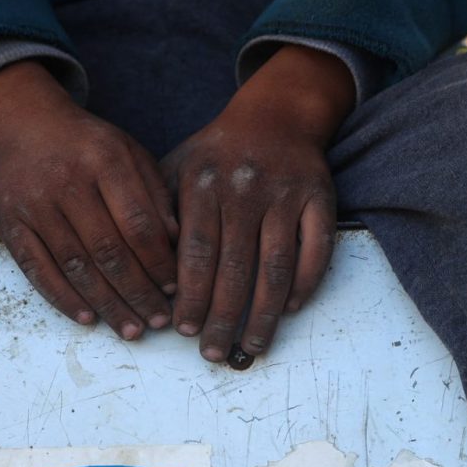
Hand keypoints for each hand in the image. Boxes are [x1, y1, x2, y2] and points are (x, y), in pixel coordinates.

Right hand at [0, 60, 178, 339]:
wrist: (22, 123)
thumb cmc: (86, 145)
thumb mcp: (128, 152)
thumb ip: (154, 194)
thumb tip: (176, 245)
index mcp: (104, 160)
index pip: (138, 224)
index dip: (158, 263)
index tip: (174, 290)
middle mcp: (67, 182)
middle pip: (109, 251)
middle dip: (138, 292)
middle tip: (158, 321)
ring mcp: (34, 205)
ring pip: (76, 266)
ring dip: (106, 304)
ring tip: (131, 328)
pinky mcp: (9, 224)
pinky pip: (38, 269)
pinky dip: (63, 298)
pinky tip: (87, 318)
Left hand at [161, 44, 352, 362]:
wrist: (276, 114)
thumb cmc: (217, 156)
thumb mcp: (178, 169)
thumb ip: (158, 214)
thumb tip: (147, 278)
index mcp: (203, 181)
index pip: (195, 251)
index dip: (190, 295)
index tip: (183, 332)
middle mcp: (245, 187)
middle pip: (234, 266)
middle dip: (222, 316)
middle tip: (212, 352)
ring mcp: (285, 193)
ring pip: (275, 265)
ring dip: (263, 313)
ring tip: (251, 346)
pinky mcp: (320, 197)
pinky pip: (316, 248)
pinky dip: (305, 282)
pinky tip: (289, 309)